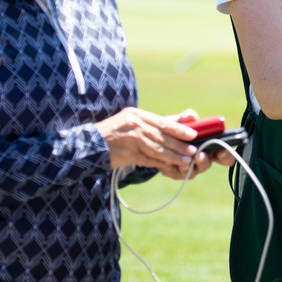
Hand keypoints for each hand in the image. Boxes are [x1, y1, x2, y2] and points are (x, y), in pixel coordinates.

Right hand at [96, 107, 210, 179]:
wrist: (89, 145)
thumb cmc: (114, 134)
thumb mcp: (132, 123)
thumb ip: (154, 124)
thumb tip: (181, 120)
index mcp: (137, 114)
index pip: (162, 121)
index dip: (179, 128)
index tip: (193, 133)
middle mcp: (134, 124)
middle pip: (161, 135)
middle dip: (179, 144)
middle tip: (193, 149)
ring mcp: (129, 139)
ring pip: (156, 148)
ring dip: (173, 155)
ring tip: (187, 160)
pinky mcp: (126, 154)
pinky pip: (147, 159)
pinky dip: (159, 163)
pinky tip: (170, 166)